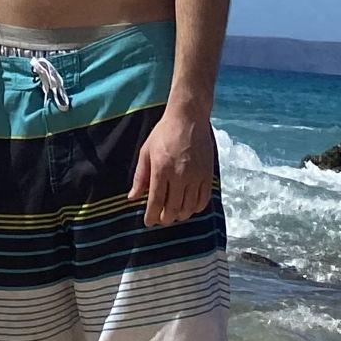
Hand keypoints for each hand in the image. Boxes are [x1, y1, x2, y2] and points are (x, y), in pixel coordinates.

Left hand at [129, 106, 217, 228]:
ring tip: (174, 214)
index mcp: (161, 169)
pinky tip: (189, 207)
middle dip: (165, 219)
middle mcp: (179, 175)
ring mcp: (196, 176)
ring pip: (188, 207)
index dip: (151, 216)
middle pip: (173, 209)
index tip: (148, 222)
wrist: (188, 118)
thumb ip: (140, 176)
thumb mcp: (146, 151)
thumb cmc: (164, 133)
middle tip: (161, 220)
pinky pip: (203, 200)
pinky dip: (195, 208)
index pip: (156, 201)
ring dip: (180, 216)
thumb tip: (132, 198)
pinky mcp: (208, 175)